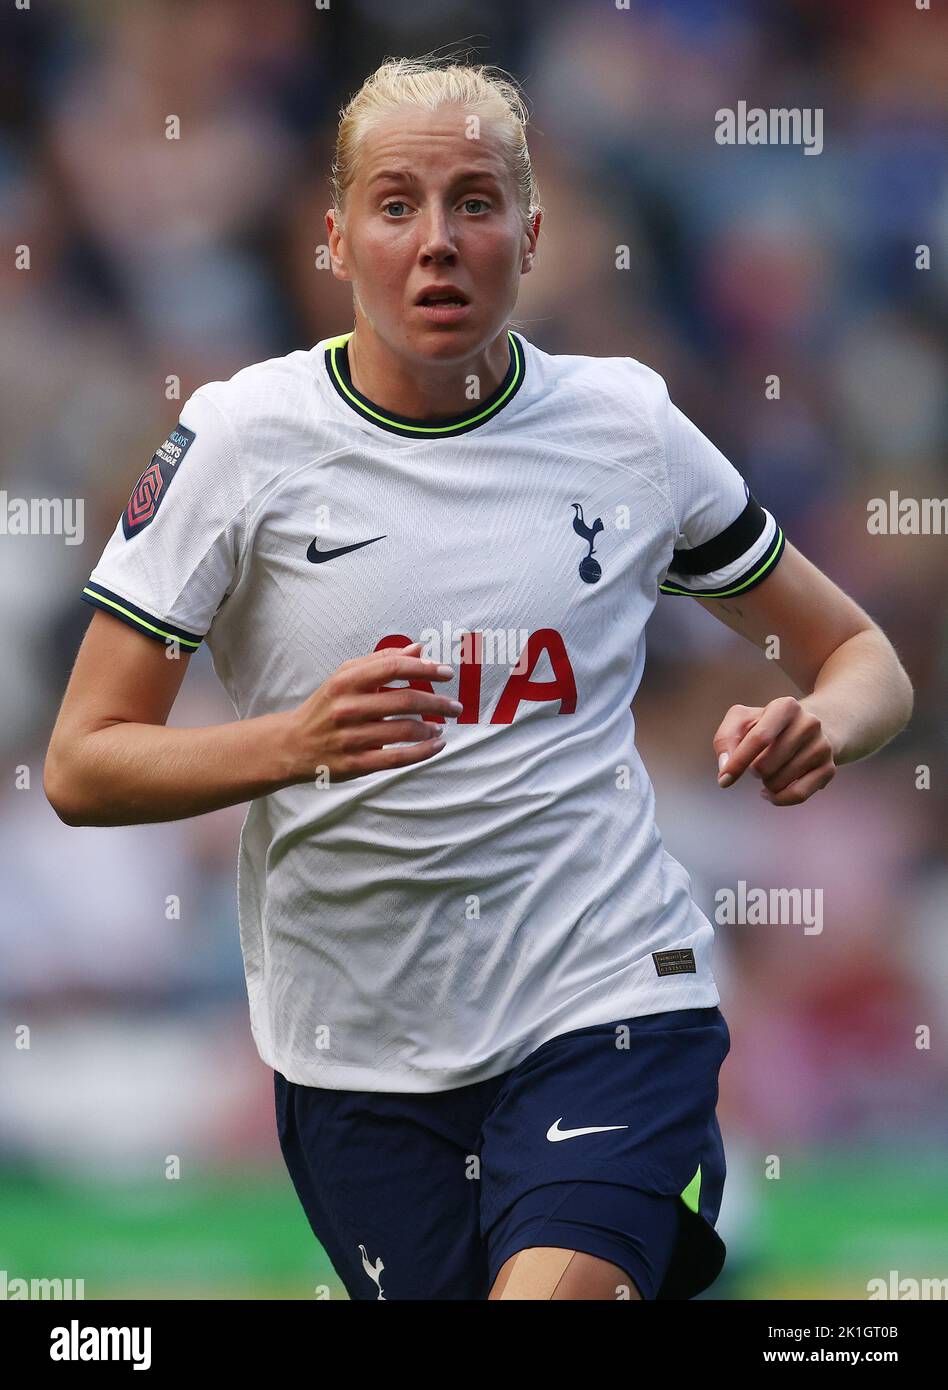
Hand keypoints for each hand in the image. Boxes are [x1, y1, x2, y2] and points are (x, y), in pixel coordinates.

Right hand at [285, 641, 461, 783]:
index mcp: (346, 682)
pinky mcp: (356, 763)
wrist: (293, 744)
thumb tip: (418, 649)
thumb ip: (381, 661)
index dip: (424, 669)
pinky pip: (398, 757)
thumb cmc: (326, 706)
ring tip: (440, 726)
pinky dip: (423, 752)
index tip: (446, 673)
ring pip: (405, 730)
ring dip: (431, 728)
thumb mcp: (345, 677)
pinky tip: (436, 745)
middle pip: (406, 700)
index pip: (393, 668)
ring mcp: (352, 737)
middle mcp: (348, 708)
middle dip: (438, 702)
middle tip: (454, 706)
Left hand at [713, 696, 837, 805]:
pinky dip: (778, 798)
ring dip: (766, 782)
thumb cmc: (765, 725)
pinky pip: (798, 795)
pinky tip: (770, 792)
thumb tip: (725, 768)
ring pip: (778, 782)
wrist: (807, 727)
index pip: (759, 739)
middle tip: (757, 761)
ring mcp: (822, 746)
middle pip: (765, 765)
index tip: (723, 780)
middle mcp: (809, 723)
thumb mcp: (742, 720)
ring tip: (770, 769)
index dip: (737, 762)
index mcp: (786, 706)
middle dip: (752, 770)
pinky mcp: (829, 769)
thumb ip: (725, 739)